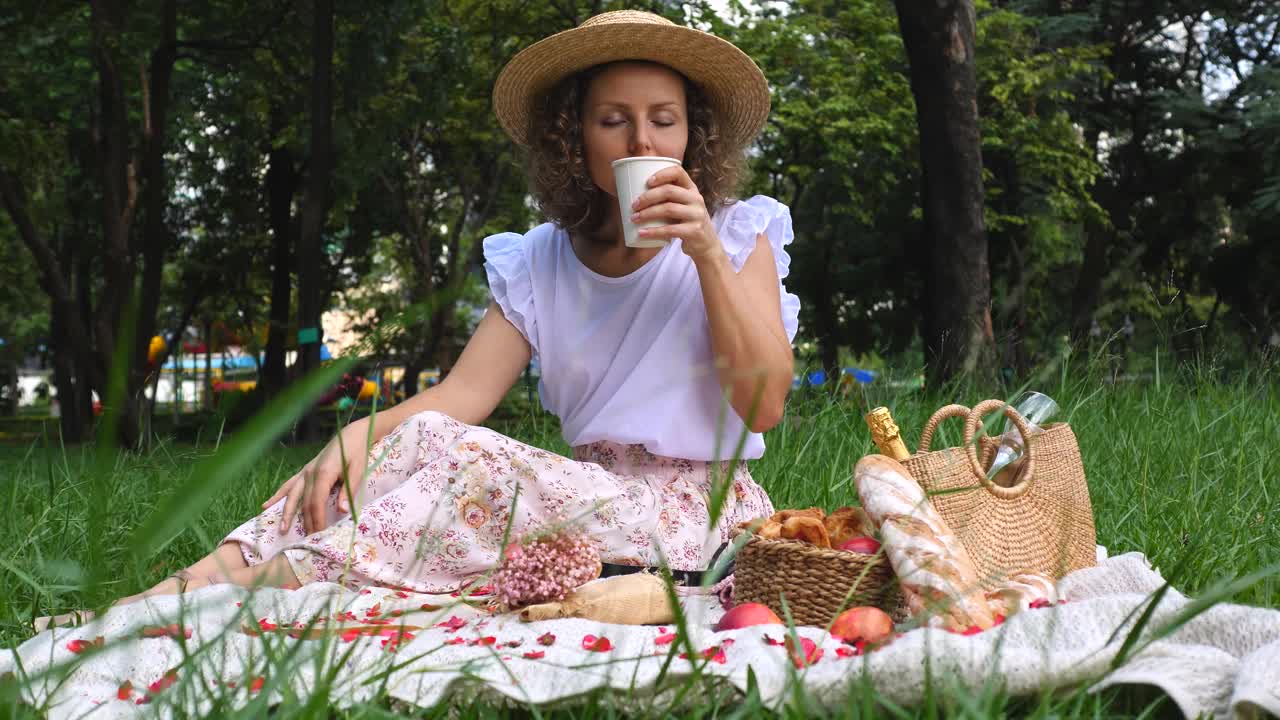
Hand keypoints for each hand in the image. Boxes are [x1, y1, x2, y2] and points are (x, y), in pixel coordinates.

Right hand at [261, 418, 371, 534]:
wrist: (352, 434)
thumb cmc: (357, 452)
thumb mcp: (358, 471)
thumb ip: (349, 491)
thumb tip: (343, 512)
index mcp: (324, 473)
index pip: (317, 502)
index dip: (317, 520)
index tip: (318, 535)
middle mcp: (310, 473)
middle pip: (305, 502)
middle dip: (305, 522)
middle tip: (306, 541)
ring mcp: (305, 471)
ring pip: (293, 495)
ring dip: (287, 513)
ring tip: (281, 529)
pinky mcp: (305, 470)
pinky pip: (289, 485)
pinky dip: (278, 495)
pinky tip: (266, 505)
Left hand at [629, 165, 722, 262]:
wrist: (706, 244)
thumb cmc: (687, 222)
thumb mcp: (684, 205)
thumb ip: (669, 198)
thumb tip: (635, 192)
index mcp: (691, 189)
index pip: (678, 172)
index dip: (661, 174)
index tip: (647, 182)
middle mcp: (696, 199)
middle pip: (669, 191)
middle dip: (648, 197)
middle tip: (634, 205)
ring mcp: (697, 215)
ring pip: (668, 209)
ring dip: (647, 213)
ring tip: (634, 218)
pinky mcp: (694, 231)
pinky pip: (670, 230)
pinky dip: (653, 232)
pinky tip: (641, 233)